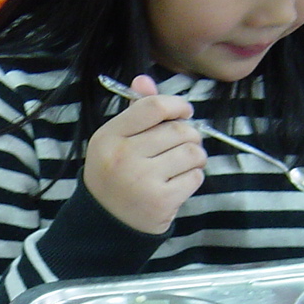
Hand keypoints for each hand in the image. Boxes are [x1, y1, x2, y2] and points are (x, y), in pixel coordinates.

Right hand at [83, 75, 205, 233]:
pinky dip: (193, 177)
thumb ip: (134, 112)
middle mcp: (123, 156)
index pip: (153, 107)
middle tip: (185, 145)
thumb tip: (145, 79)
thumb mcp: (115, 142)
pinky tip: (178, 183)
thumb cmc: (115, 176)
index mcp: (109, 136)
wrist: (107, 224)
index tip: (184, 112)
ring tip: (184, 163)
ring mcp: (142, 180)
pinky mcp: (160, 201)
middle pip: (178, 130)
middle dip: (190, 135)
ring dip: (195, 156)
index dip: (177, 105)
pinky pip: (194, 177)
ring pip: (191, 152)